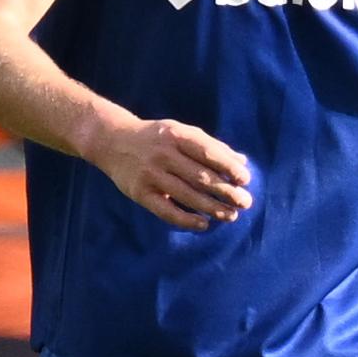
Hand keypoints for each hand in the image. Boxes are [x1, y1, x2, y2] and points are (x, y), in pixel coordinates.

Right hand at [85, 115, 250, 230]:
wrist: (112, 140)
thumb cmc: (157, 137)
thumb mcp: (182, 132)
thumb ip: (212, 146)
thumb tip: (243, 161)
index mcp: (178, 136)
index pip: (209, 153)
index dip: (229, 167)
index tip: (245, 180)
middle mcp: (164, 154)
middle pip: (200, 177)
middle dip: (226, 192)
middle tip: (245, 202)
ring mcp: (151, 174)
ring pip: (186, 195)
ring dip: (212, 208)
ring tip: (231, 215)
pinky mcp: (140, 192)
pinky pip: (165, 210)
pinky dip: (186, 219)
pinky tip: (204, 224)